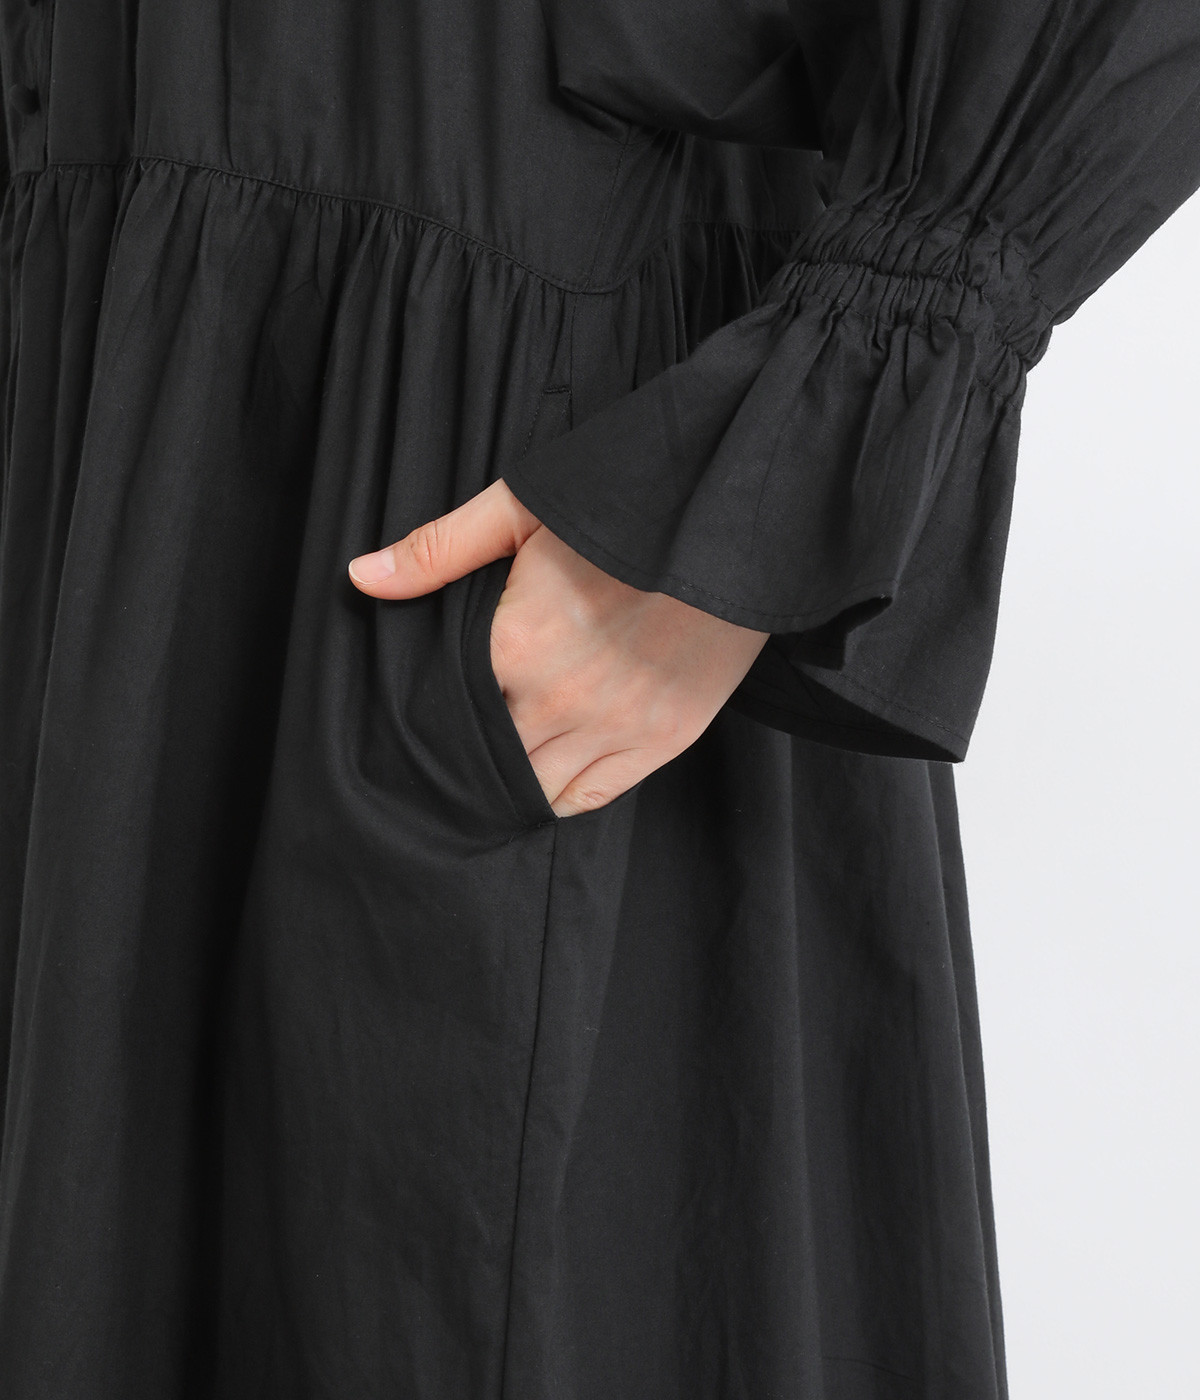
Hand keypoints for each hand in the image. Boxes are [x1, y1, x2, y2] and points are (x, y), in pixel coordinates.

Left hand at [348, 480, 769, 817]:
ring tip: (495, 761)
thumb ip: (439, 549)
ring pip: (533, 789)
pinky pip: (592, 796)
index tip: (422, 713)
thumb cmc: (628, 501)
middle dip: (461, 755)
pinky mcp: (664, 739)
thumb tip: (361, 578)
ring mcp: (616, 726)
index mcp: (516, 644)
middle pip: (484, 759)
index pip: (442, 711)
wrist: (736, 517)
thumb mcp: (522, 506)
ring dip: (508, 780)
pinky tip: (543, 775)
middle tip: (448, 746)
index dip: (425, 717)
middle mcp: (560, 700)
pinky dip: (560, 794)